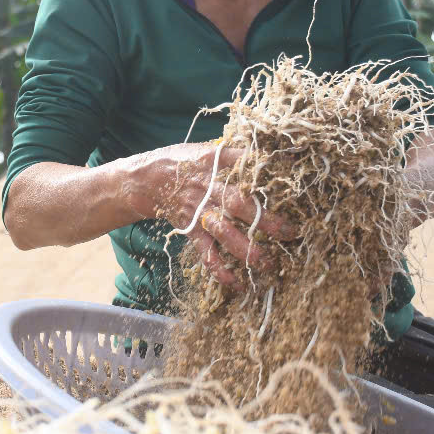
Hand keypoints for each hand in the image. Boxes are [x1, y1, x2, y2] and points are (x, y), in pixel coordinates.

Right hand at [125, 141, 295, 288]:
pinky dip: (219, 270)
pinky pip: (206, 253)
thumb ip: (229, 154)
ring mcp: (199, 211)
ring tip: (267, 263)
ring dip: (247, 249)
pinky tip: (236, 283)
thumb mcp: (203, 150)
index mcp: (211, 162)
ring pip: (224, 232)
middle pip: (239, 204)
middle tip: (290, 232)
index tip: (289, 170)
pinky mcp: (190, 229)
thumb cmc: (180, 162)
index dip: (262, 165)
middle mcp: (207, 187)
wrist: (143, 180)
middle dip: (265, 220)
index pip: (240, 160)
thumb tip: (264, 154)